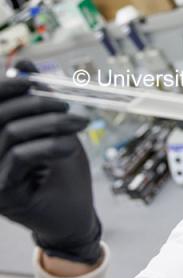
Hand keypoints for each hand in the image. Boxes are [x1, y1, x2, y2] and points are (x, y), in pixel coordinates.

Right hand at [0, 60, 101, 264]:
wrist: (75, 214)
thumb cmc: (64, 169)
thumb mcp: (53, 128)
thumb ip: (37, 100)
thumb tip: (23, 64)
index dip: (3, 86)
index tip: (31, 79)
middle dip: (37, 104)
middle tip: (68, 105)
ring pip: (11, 133)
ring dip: (51, 123)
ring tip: (80, 123)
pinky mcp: (2, 194)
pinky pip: (20, 156)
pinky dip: (50, 144)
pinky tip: (71, 146)